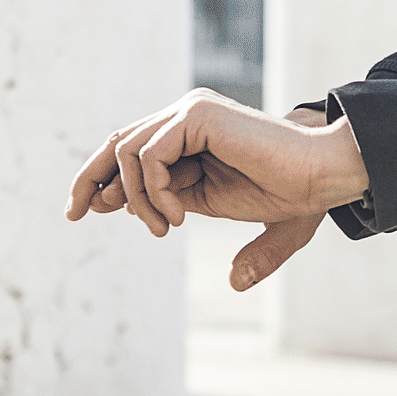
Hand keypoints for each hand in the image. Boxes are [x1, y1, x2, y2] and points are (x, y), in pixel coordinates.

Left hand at [65, 89, 372, 290]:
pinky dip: (152, 192)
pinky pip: (148, 155)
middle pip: (117, 142)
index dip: (102, 179)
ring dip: (135, 199)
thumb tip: (233, 283)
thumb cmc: (296, 196)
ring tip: (164, 228)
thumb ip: (231, 239)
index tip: (84, 211)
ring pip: (127, 152)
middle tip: (73, 213)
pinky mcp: (197, 116)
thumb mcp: (247, 220)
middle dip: (89, 178)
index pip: (130, 150)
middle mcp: (187, 117)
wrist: (323, 177)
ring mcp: (191, 112)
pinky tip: (177, 217)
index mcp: (193, 136)